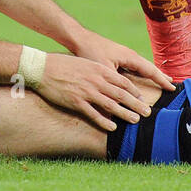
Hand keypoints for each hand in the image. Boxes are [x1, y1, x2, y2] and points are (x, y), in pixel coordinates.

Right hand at [37, 54, 154, 131]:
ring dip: (125, 114)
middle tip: (147, 112)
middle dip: (136, 104)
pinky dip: (105, 121)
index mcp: (99, 70)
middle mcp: (96, 81)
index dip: (134, 91)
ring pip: (111, 105)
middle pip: (121, 94)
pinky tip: (113, 127)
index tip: (142, 98)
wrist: (43, 67)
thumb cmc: (64, 64)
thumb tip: (111, 81)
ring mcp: (86, 92)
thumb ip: (99, 72)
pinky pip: (94, 114)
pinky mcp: (76, 102)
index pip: (123, 81)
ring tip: (135, 120)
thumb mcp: (85, 63)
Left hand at [69, 29, 174, 92]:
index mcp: (130, 57)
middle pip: (149, 68)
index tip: (172, 88)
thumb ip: (112, 87)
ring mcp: (124, 55)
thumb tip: (119, 105)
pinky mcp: (117, 57)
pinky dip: (142, 73)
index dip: (161, 80)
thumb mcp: (103, 70)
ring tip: (162, 81)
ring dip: (152, 74)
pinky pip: (135, 67)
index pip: (150, 70)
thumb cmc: (91, 52)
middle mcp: (130, 55)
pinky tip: (141, 77)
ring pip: (142, 67)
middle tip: (172, 85)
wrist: (79, 38)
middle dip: (160, 76)